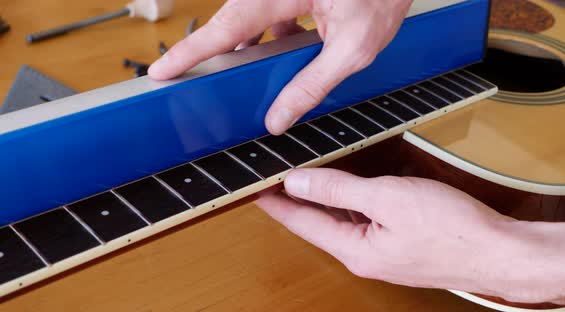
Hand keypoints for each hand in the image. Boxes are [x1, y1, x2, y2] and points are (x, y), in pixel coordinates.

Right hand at [148, 0, 413, 134]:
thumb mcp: (354, 49)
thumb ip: (313, 85)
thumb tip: (279, 118)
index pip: (229, 24)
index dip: (191, 50)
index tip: (162, 70)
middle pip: (232, 23)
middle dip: (215, 53)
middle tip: (195, 82)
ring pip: (247, 22)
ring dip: (247, 50)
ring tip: (247, 77)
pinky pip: (266, 18)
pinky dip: (268, 40)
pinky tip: (281, 57)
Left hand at [255, 168, 515, 294]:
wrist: (499, 252)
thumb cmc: (452, 230)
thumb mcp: (387, 197)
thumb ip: (339, 188)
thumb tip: (299, 181)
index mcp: (354, 249)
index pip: (301, 223)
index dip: (276, 202)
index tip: (255, 187)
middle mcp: (363, 256)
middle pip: (319, 224)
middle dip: (297, 200)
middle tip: (277, 178)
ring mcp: (382, 254)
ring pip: (342, 223)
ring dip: (324, 201)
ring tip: (305, 179)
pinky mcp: (399, 247)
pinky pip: (364, 223)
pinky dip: (351, 205)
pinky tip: (349, 191)